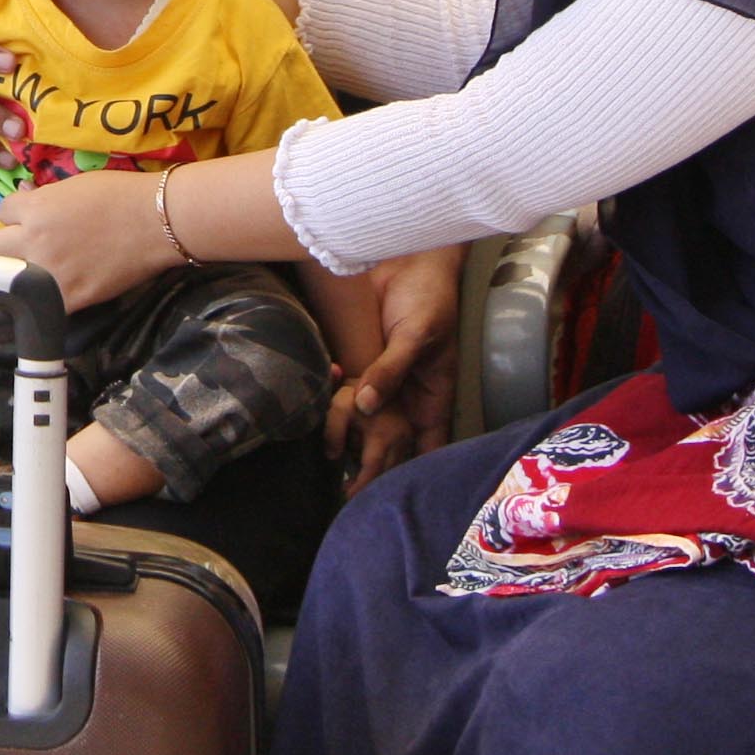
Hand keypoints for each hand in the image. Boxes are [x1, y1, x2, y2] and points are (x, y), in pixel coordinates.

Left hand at [0, 168, 176, 315]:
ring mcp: (48, 272)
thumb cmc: (121, 195)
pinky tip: (60, 290)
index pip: (3, 211)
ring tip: (43, 269)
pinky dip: (48, 298)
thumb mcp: (75, 185)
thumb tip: (27, 199)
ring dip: (23, 272)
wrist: (158, 222)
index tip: (31, 219)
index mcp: (35, 208)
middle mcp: (34, 240)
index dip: (19, 214)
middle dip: (12, 243)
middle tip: (33, 244)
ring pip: (10, 278)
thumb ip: (46, 197)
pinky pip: (41, 303)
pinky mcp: (68, 298)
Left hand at [328, 247, 461, 491]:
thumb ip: (392, 370)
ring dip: (351, 437)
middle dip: (375, 466)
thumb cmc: (429, 298)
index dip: (416, 472)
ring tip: (331, 459)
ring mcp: (382, 382)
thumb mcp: (417, 336)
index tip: (394, 497)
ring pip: (367, 423)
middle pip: (393, 442)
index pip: (429, 446)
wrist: (404, 257)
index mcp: (433, 396)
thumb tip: (368, 407)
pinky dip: (335, 403)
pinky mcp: (359, 363)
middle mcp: (407, 396)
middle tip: (351, 492)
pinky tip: (322, 411)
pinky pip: (346, 390)